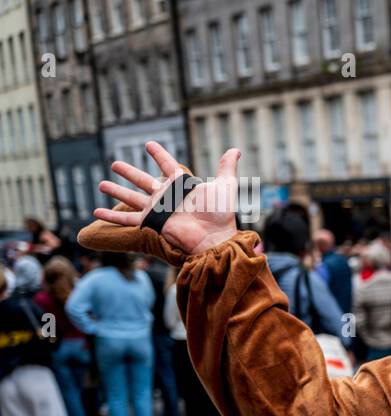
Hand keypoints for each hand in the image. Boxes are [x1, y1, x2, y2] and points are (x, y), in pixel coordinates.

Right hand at [94, 141, 240, 255]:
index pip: (167, 165)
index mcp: (182, 186)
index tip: (149, 144)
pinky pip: (128, 219)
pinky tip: (96, 210)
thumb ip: (227, 168)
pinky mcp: (152, 223)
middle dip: (129, 172)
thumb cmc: (221, 214)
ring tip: (101, 183)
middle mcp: (167, 196)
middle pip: (143, 180)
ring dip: (116, 191)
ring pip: (132, 197)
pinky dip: (112, 216)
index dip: (159, 154)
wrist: (215, 237)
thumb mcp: (225, 186)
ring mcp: (158, 210)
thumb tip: (235, 149)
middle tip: (115, 163)